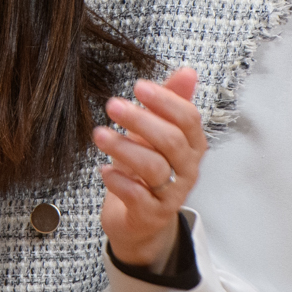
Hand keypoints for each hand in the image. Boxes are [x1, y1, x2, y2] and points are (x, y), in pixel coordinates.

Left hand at [96, 68, 203, 271]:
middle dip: (141, 121)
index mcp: (192, 146)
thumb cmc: (147, 169)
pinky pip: (139, 197)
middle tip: (112, 105)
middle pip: (172, 141)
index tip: (138, 87)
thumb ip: (170, 103)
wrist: (140, 220)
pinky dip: (119, 182)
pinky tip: (104, 170)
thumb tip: (187, 71)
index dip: (165, 101)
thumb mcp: (156, 133)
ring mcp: (171, 194)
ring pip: (154, 168)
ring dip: (124, 147)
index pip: (189, 119)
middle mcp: (187, 169)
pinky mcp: (151, 215)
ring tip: (99, 135)